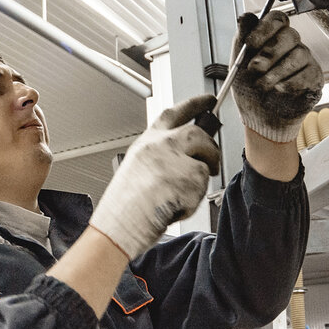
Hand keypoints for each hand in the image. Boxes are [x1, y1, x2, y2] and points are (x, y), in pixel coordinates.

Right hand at [89, 95, 221, 258]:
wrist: (117, 226)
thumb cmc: (124, 205)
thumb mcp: (137, 167)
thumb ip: (161, 154)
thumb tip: (187, 152)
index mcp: (147, 142)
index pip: (175, 112)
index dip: (195, 104)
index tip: (208, 101)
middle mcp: (160, 146)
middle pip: (198, 134)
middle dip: (210, 151)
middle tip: (211, 164)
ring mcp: (174, 160)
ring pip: (204, 164)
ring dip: (198, 183)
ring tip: (176, 197)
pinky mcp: (187, 179)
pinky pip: (203, 187)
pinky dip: (193, 201)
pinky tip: (174, 206)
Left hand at [232, 11, 323, 141]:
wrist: (257, 117)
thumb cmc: (249, 90)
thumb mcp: (238, 63)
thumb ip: (241, 38)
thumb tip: (245, 17)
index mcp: (272, 38)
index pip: (277, 19)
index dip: (265, 28)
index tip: (251, 44)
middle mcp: (291, 46)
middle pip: (290, 35)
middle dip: (269, 53)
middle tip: (255, 69)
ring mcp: (305, 61)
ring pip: (299, 55)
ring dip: (276, 72)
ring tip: (262, 85)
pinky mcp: (314, 78)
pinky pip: (309, 73)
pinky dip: (291, 83)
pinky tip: (279, 90)